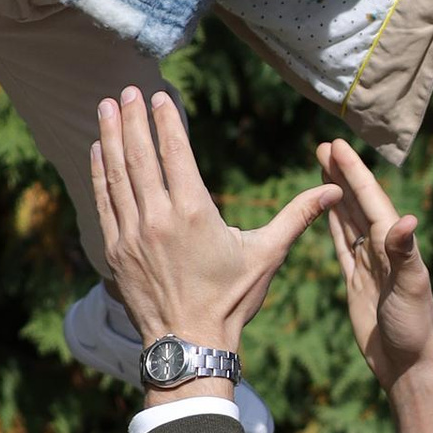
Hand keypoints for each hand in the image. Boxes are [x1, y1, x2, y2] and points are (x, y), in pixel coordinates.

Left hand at [90, 90, 330, 360]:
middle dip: (132, 118)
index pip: (175, 152)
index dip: (165, 120)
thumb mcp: (267, 254)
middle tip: (126, 89)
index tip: (159, 95)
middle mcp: (158, 218)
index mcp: (195, 213)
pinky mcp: (114, 250)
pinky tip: (97, 150)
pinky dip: (99, 173)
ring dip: (110, 136)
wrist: (190, 343)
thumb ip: (297, 215)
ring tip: (106, 106)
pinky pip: (103, 202)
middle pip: (140, 156)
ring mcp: (131, 234)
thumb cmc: (232, 300)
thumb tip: (334, 190)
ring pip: (117, 174)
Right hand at [317, 141, 432, 432]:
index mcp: (394, 244)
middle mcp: (381, 249)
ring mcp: (369, 265)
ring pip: (348, 220)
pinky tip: (326, 211)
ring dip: (336, 194)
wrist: (410, 364)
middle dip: (342, 174)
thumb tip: (406, 220)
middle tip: (323, 145)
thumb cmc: (416, 327)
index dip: (354, 172)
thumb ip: (405, 255)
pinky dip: (334, 226)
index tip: (336, 145)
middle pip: (357, 203)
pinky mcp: (357, 282)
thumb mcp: (412, 288)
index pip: (371, 200)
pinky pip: (342, 246)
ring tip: (322, 166)